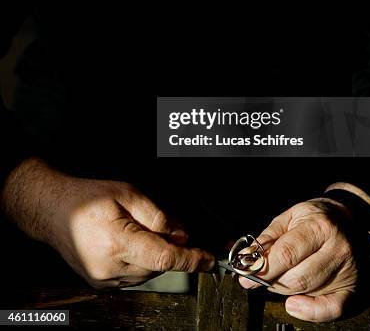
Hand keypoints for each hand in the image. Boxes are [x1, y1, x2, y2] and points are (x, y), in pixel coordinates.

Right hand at [1, 159, 214, 287]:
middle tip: (166, 227)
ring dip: (155, 255)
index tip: (208, 260)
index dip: (191, 259)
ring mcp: (103, 279)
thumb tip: (182, 234)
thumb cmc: (88, 198)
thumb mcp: (127, 193)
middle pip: (158, 266)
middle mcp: (109, 267)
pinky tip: (129, 242)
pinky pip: (133, 277)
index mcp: (117, 242)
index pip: (164, 258)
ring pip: (147, 273)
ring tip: (137, 229)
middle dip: (170, 249)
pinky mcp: (101, 284)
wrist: (53, 211)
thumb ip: (157, 215)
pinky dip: (141, 261)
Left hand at [238, 198, 357, 321]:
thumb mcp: (289, 217)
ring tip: (278, 278)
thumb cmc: (314, 218)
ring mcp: (347, 270)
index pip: (287, 254)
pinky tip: (294, 304)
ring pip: (308, 291)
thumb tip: (247, 258)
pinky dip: (310, 312)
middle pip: (297, 277)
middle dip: (272, 281)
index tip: (246, 274)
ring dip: (285, 290)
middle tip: (260, 277)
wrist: (346, 218)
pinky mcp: (352, 286)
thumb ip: (268, 238)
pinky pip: (332, 308)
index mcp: (319, 227)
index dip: (263, 268)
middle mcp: (337, 248)